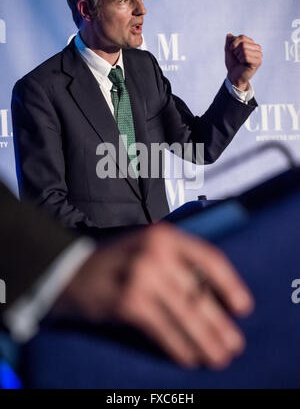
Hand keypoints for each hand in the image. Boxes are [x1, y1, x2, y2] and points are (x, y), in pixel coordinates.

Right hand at [54, 223, 253, 368]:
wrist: (74, 272)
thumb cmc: (121, 261)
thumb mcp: (151, 247)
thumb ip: (180, 262)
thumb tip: (218, 297)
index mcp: (166, 236)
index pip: (209, 258)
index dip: (230, 284)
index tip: (244, 308)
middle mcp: (155, 252)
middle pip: (198, 292)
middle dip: (219, 323)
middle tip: (234, 345)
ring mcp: (140, 277)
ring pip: (184, 314)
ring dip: (204, 340)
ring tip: (218, 357)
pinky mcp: (127, 302)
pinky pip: (162, 329)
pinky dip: (178, 346)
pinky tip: (188, 358)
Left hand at [225, 33, 262, 89]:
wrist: (233, 76)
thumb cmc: (232, 63)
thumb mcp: (228, 50)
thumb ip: (229, 41)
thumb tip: (229, 35)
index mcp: (251, 43)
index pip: (242, 37)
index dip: (233, 44)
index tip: (233, 52)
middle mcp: (257, 47)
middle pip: (243, 43)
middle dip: (236, 51)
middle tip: (237, 58)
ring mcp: (259, 54)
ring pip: (244, 49)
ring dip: (238, 56)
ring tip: (241, 61)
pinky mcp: (258, 62)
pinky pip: (246, 56)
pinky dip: (241, 60)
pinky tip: (244, 64)